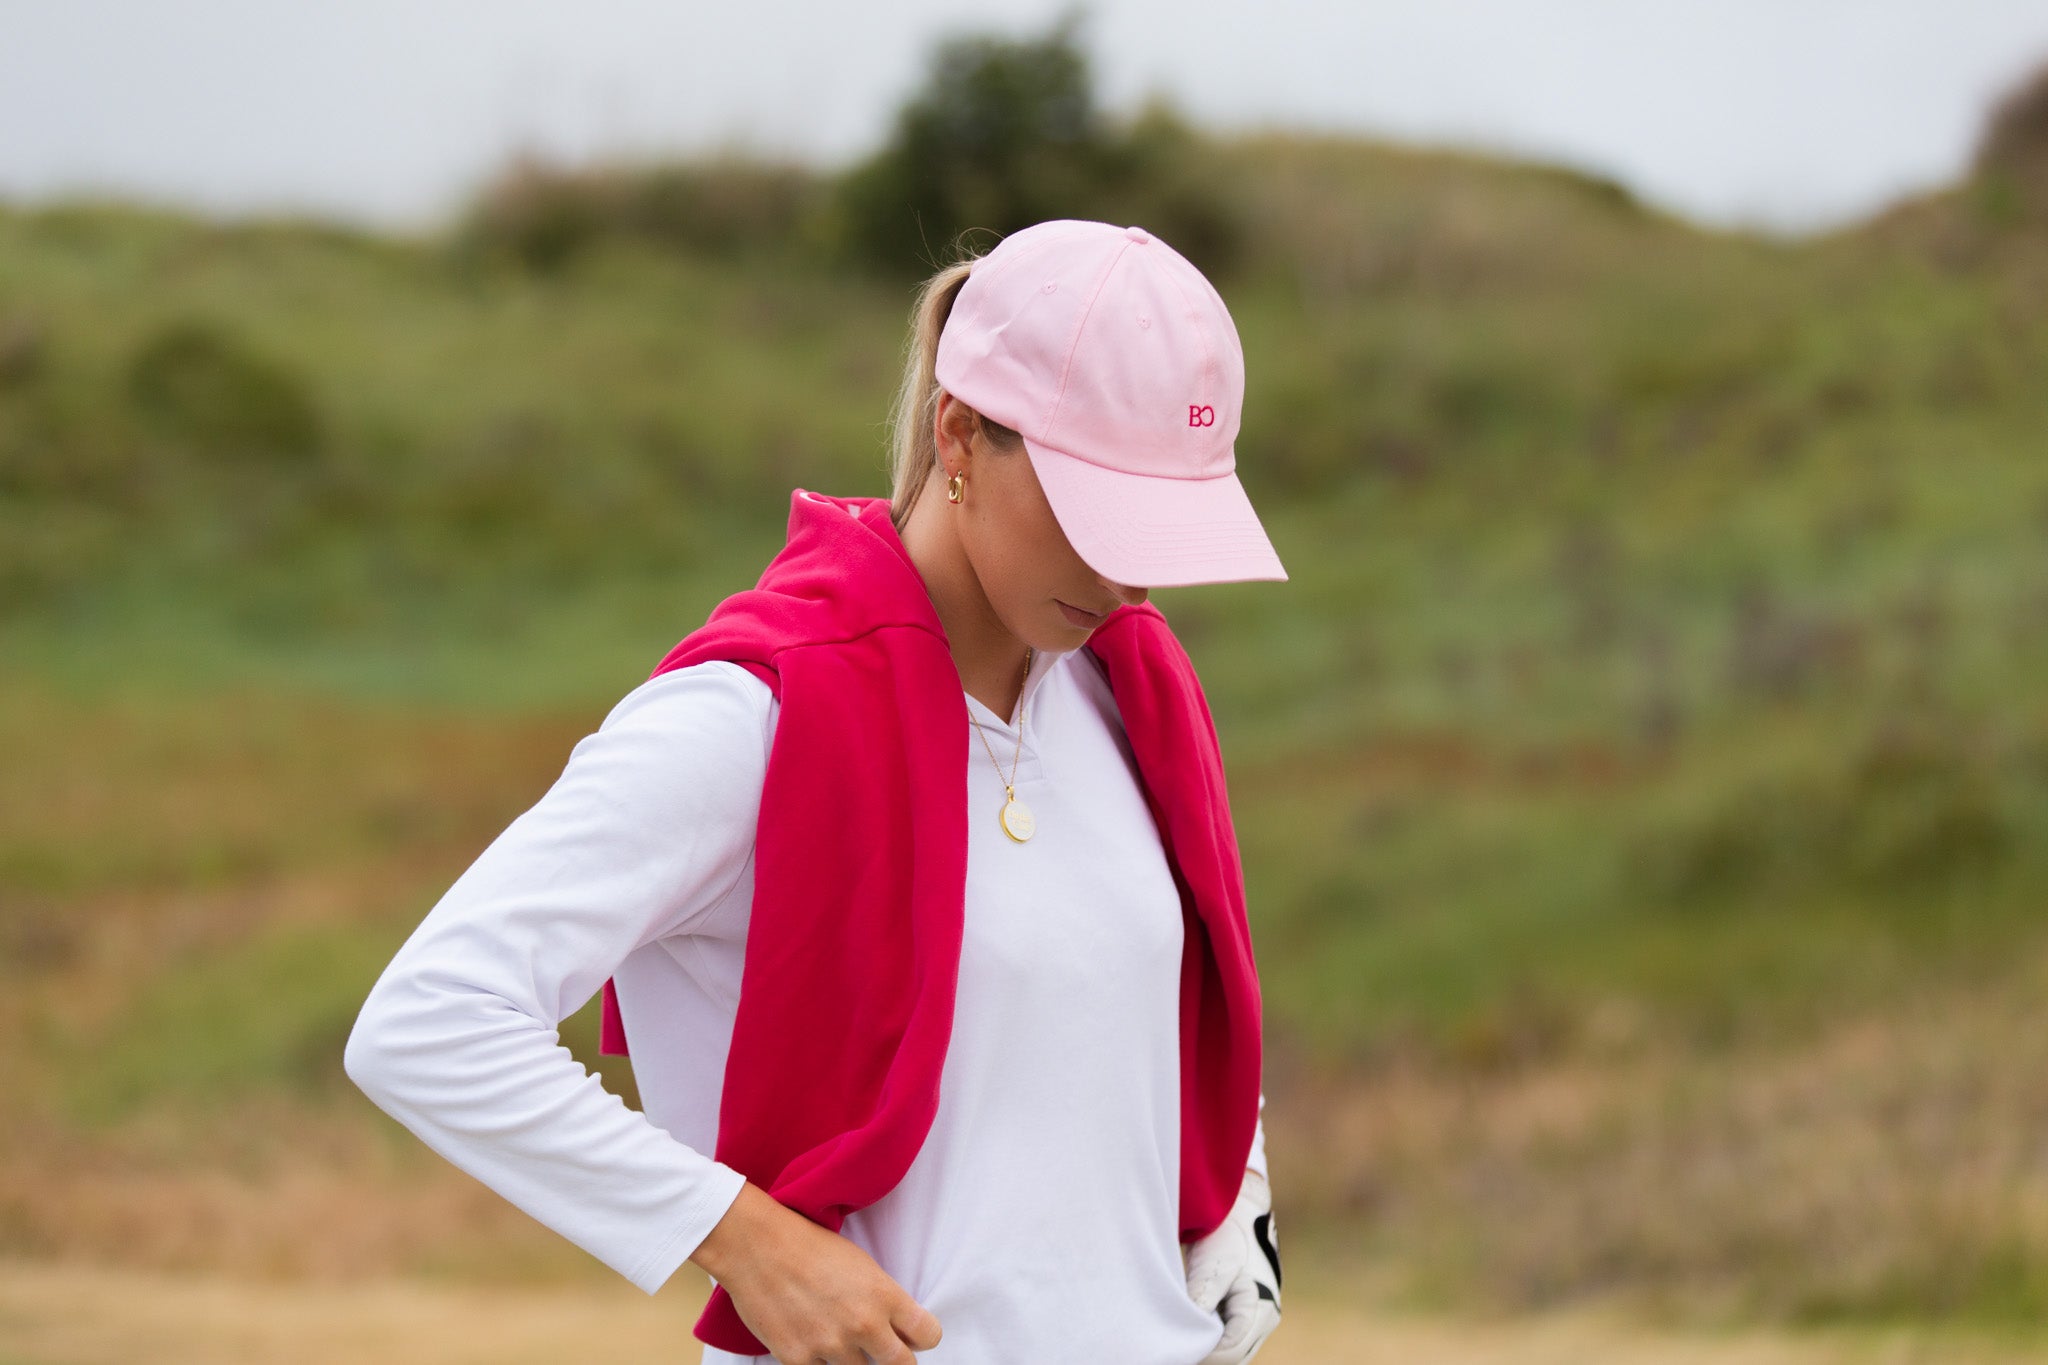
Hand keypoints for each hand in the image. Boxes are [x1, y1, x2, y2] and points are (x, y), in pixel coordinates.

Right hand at [689, 1180, 942, 1363]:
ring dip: (855, 1360)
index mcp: (884, 1296)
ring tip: (839, 1336)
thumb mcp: (861, 1265)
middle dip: (896, 1358)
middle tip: (883, 1348)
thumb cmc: (809, 1246)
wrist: (757, 1246)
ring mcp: (830, 1346)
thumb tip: (900, 1328)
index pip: (928, 1336)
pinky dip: (820, 1361)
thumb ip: (884, 1300)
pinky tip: (812, 1341)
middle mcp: (863, 1325)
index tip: (911, 1334)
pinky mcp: (798, 1359)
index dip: (921, 1336)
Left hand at [1183, 1169, 1281, 1363]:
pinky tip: (1187, 1327)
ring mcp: (1257, 1318)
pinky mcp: (1245, 1312)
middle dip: (1205, 1353)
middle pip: (1233, 1356)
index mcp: (1262, 1309)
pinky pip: (1228, 1337)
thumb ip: (1203, 1299)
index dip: (1205, 1353)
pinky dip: (1209, 1337)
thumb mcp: (1213, 1265)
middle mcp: (1265, 1319)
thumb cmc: (1228, 1233)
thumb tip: (1188, 1333)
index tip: (1176, 1346)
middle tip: (1172, 1345)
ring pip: (1231, 1350)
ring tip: (1178, 1336)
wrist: (1239, 1210)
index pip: (1232, 1350)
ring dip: (1208, 1346)